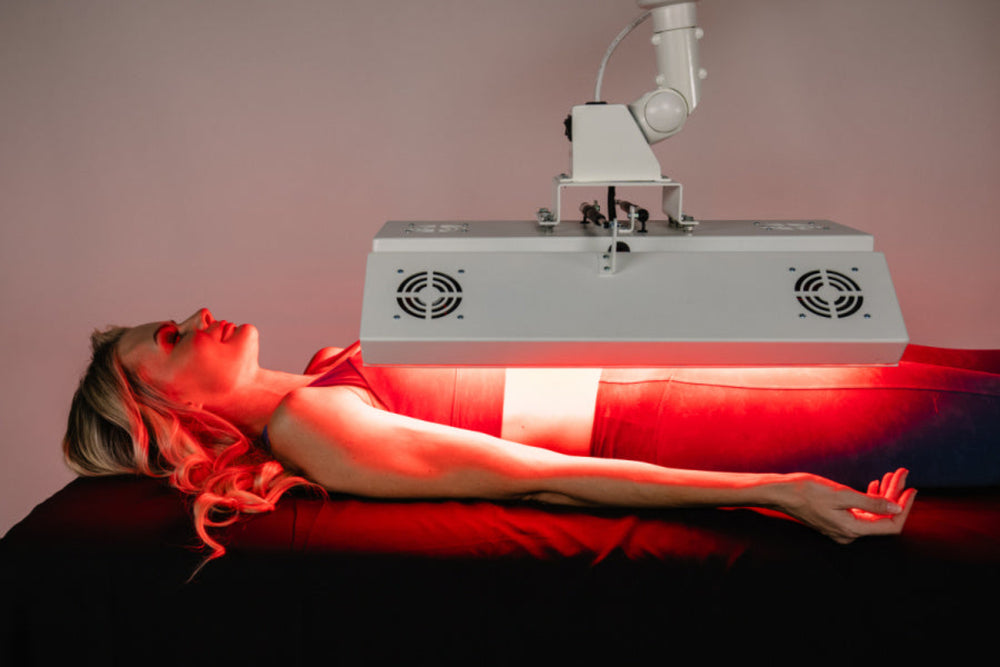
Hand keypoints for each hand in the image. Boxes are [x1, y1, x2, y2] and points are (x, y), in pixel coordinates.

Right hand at [777, 468, 916, 543]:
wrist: (781, 493)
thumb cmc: (807, 491)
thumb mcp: (841, 494)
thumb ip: (871, 503)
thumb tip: (896, 508)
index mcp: (852, 529)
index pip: (890, 524)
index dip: (904, 507)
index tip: (911, 489)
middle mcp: (849, 533)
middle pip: (882, 517)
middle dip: (895, 495)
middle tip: (902, 473)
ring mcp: (843, 528)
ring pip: (873, 513)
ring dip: (884, 494)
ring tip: (890, 475)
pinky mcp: (837, 520)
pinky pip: (861, 512)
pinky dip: (870, 498)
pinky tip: (875, 485)